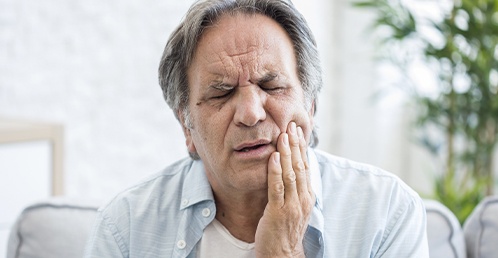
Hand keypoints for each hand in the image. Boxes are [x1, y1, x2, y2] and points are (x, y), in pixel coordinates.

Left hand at [255, 122, 314, 256]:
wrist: (282, 254)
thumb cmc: (285, 229)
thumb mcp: (295, 206)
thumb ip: (295, 188)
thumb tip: (291, 168)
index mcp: (307, 196)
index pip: (306, 166)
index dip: (302, 147)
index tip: (297, 130)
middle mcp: (303, 199)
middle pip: (300, 166)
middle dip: (296, 144)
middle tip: (291, 125)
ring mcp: (292, 206)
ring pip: (291, 174)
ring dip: (286, 153)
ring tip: (283, 135)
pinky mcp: (278, 212)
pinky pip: (277, 188)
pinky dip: (275, 171)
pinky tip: (272, 157)